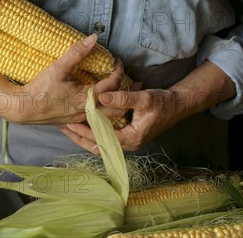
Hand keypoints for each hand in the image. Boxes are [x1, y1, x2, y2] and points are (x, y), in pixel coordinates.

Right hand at [9, 34, 123, 124]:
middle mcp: (87, 112)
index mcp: (87, 98)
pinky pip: (95, 121)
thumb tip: (94, 38)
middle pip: (116, 107)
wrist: (23, 109)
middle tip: (131, 82)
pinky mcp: (73, 122)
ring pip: (107, 117)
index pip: (111, 85)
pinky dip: (103, 113)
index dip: (118, 71)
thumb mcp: (58, 68)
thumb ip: (78, 52)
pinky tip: (100, 106)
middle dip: (125, 94)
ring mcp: (81, 119)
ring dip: (116, 105)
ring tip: (119, 95)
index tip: (117, 62)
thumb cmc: (40, 89)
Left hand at [61, 60, 235, 152]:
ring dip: (86, 136)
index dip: (84, 131)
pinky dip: (95, 132)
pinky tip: (85, 124)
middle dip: (80, 137)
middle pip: (98, 145)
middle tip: (63, 127)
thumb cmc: (163, 102)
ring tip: (69, 127)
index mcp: (131, 138)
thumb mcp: (144, 98)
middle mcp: (128, 144)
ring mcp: (129, 141)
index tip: (70, 123)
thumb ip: (123, 98)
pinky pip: (107, 138)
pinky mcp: (128, 135)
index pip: (101, 138)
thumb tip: (101, 96)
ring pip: (102, 143)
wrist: (179, 105)